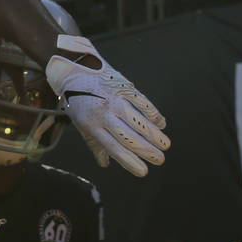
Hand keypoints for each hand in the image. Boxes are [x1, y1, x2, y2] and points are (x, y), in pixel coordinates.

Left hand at [45, 35, 168, 176]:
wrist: (75, 69)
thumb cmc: (78, 102)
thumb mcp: (81, 124)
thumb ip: (94, 144)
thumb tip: (105, 164)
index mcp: (92, 126)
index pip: (115, 148)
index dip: (130, 161)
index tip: (143, 172)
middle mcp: (104, 113)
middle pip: (130, 136)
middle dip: (147, 151)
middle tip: (160, 160)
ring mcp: (115, 99)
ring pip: (139, 120)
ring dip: (155, 134)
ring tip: (166, 145)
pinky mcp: (124, 87)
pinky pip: (142, 102)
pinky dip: (154, 114)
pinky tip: (161, 124)